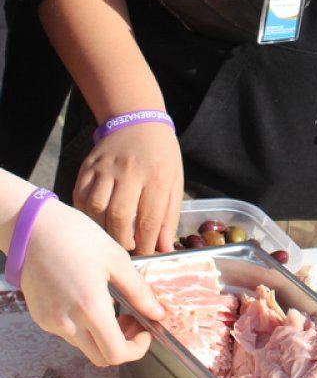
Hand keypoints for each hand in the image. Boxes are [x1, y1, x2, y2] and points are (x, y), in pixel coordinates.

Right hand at [21, 198, 164, 365]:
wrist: (35, 230)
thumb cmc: (78, 237)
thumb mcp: (116, 259)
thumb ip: (138, 291)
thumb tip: (158, 312)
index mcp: (90, 307)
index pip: (115, 353)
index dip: (136, 349)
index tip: (146, 330)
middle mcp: (67, 323)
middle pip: (100, 356)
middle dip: (122, 344)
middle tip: (133, 319)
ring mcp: (51, 322)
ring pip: (84, 345)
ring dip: (104, 335)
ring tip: (115, 304)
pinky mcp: (42, 317)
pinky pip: (68, 333)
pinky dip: (86, 326)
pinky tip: (93, 299)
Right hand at [73, 122, 182, 254]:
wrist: (138, 121)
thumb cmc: (161, 155)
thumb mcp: (174, 181)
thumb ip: (169, 215)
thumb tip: (163, 249)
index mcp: (157, 175)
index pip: (149, 218)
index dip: (146, 244)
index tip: (144, 256)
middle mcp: (130, 171)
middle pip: (120, 216)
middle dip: (121, 240)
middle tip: (126, 249)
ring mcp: (106, 168)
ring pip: (96, 208)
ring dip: (102, 228)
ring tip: (110, 235)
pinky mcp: (88, 166)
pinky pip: (80, 196)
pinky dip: (86, 213)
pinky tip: (96, 219)